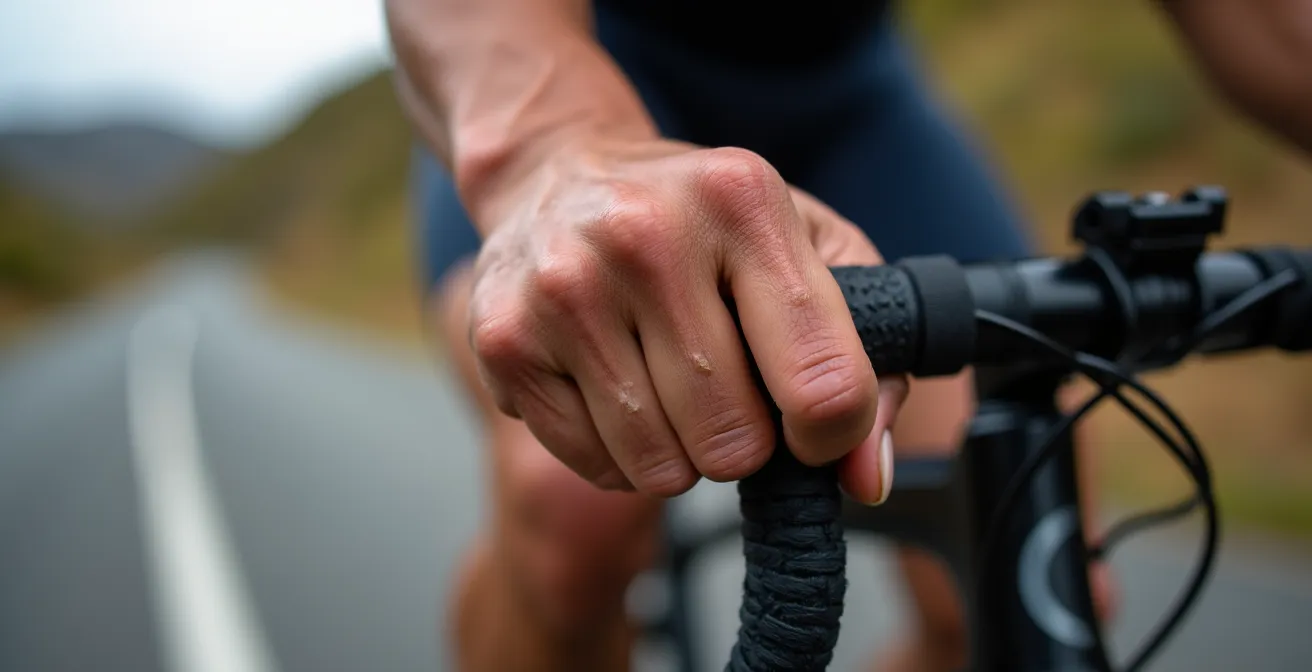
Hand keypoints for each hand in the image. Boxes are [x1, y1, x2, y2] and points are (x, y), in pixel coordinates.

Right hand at [465, 137, 906, 500]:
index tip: (812, 426)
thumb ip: (866, 360)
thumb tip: (865, 480)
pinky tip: (611, 387)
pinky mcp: (504, 341)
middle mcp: (644, 235)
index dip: (831, 434)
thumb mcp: (804, 250)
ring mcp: (564, 289)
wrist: (557, 173)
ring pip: (660, 467)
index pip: (823, 379)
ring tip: (665, 386)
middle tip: (724, 391)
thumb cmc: (703, 226)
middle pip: (734, 441)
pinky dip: (617, 454)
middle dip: (743, 442)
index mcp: (742, 200)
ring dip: (679, 453)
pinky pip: (595, 466)